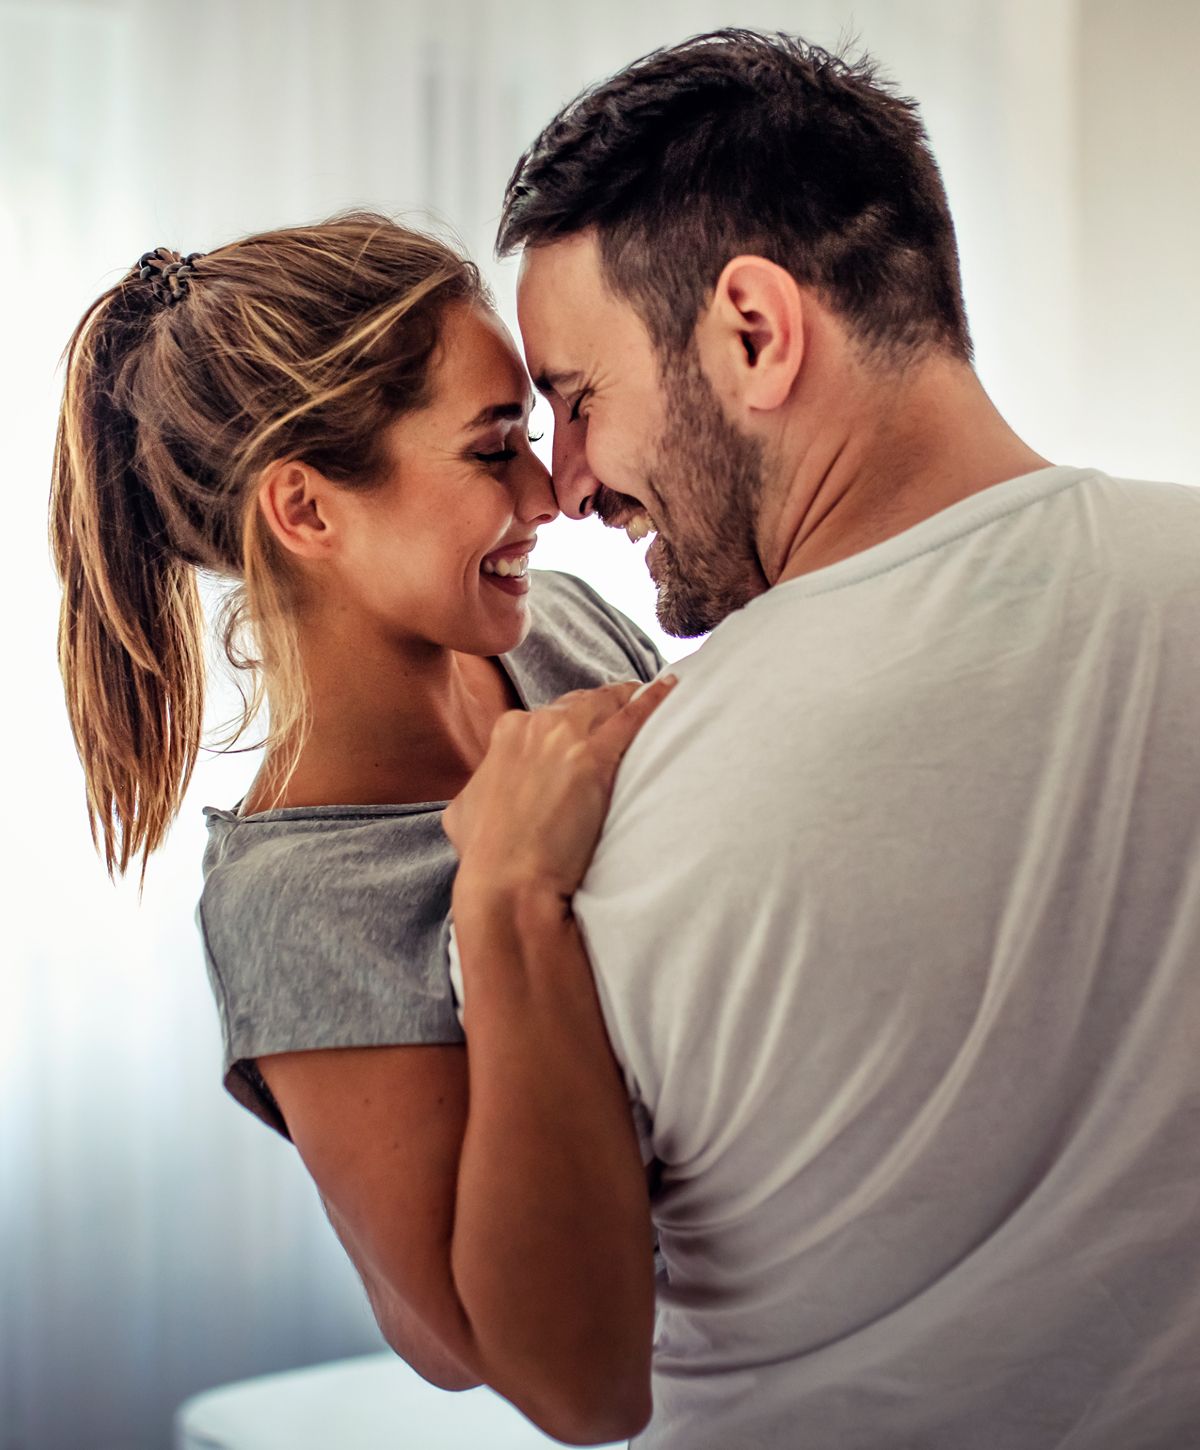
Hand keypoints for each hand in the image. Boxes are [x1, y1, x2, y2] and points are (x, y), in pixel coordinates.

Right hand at [443, 676, 677, 903]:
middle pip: (580, 704)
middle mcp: (536, 726)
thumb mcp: (464, 808)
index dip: (567, 721)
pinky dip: (653, 700)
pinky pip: (632, 718)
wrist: (508, 878)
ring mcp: (567, 738)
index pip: (547, 714)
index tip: (581, 728)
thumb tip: (484, 790)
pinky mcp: (596, 759)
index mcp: (507, 732)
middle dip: (601, 704)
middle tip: (622, 703)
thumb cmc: (486, 853)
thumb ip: (481, 785)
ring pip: (607, 704)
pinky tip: (670, 687)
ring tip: (649, 692)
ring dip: (628, 697)